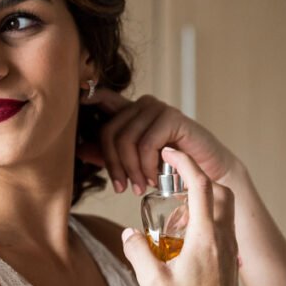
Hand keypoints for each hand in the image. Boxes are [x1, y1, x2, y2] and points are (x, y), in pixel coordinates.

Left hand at [78, 87, 238, 190]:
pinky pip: (146, 144)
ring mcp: (157, 109)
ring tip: (140, 188)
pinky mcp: (172, 117)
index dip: (88, 97)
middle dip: (113, 165)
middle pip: (109, 131)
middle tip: (124, 189)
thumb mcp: (134, 164)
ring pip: (126, 139)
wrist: (208, 173)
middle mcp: (141, 105)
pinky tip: (154, 178)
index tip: (76, 101)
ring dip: (131, 170)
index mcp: (130, 112)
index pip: (102, 98)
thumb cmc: (171, 169)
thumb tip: (80, 150)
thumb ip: (109, 156)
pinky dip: (147, 166)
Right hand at [121, 147, 241, 285]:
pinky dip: (206, 225)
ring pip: (224, 212)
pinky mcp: (229, 266)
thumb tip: (128, 233)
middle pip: (221, 192)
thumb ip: (137, 252)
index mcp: (207, 236)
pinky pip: (222, 232)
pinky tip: (184, 244)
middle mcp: (224, 240)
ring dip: (202, 206)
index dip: (185, 163)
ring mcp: (230, 253)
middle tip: (174, 187)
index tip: (170, 153)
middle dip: (199, 181)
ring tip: (174, 222)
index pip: (200, 185)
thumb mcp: (151, 282)